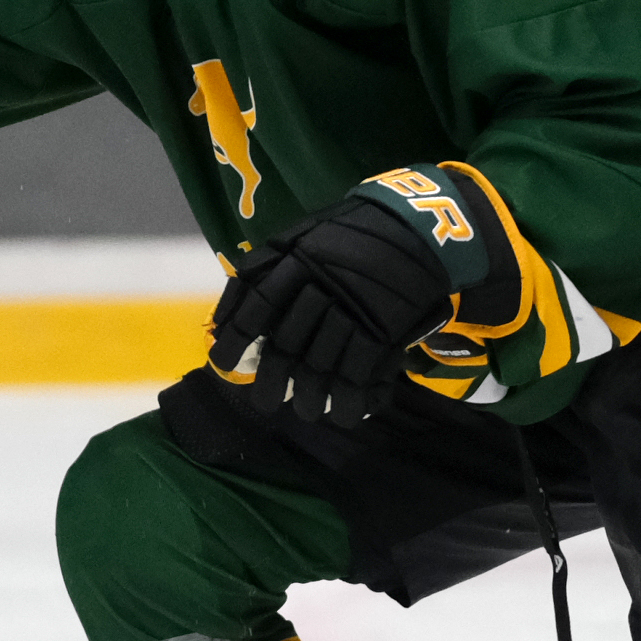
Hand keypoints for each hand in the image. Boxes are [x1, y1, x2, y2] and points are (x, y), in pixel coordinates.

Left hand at [209, 190, 456, 424]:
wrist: (419, 227)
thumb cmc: (352, 235)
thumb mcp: (301, 236)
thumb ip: (260, 270)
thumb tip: (221, 318)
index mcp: (298, 259)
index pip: (257, 304)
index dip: (237, 337)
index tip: (223, 364)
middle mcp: (321, 286)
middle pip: (286, 345)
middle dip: (272, 382)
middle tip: (265, 403)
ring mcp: (354, 309)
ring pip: (319, 367)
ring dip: (310, 398)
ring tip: (306, 411)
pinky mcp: (383, 329)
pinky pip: (359, 375)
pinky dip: (350, 401)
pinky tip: (345, 413)